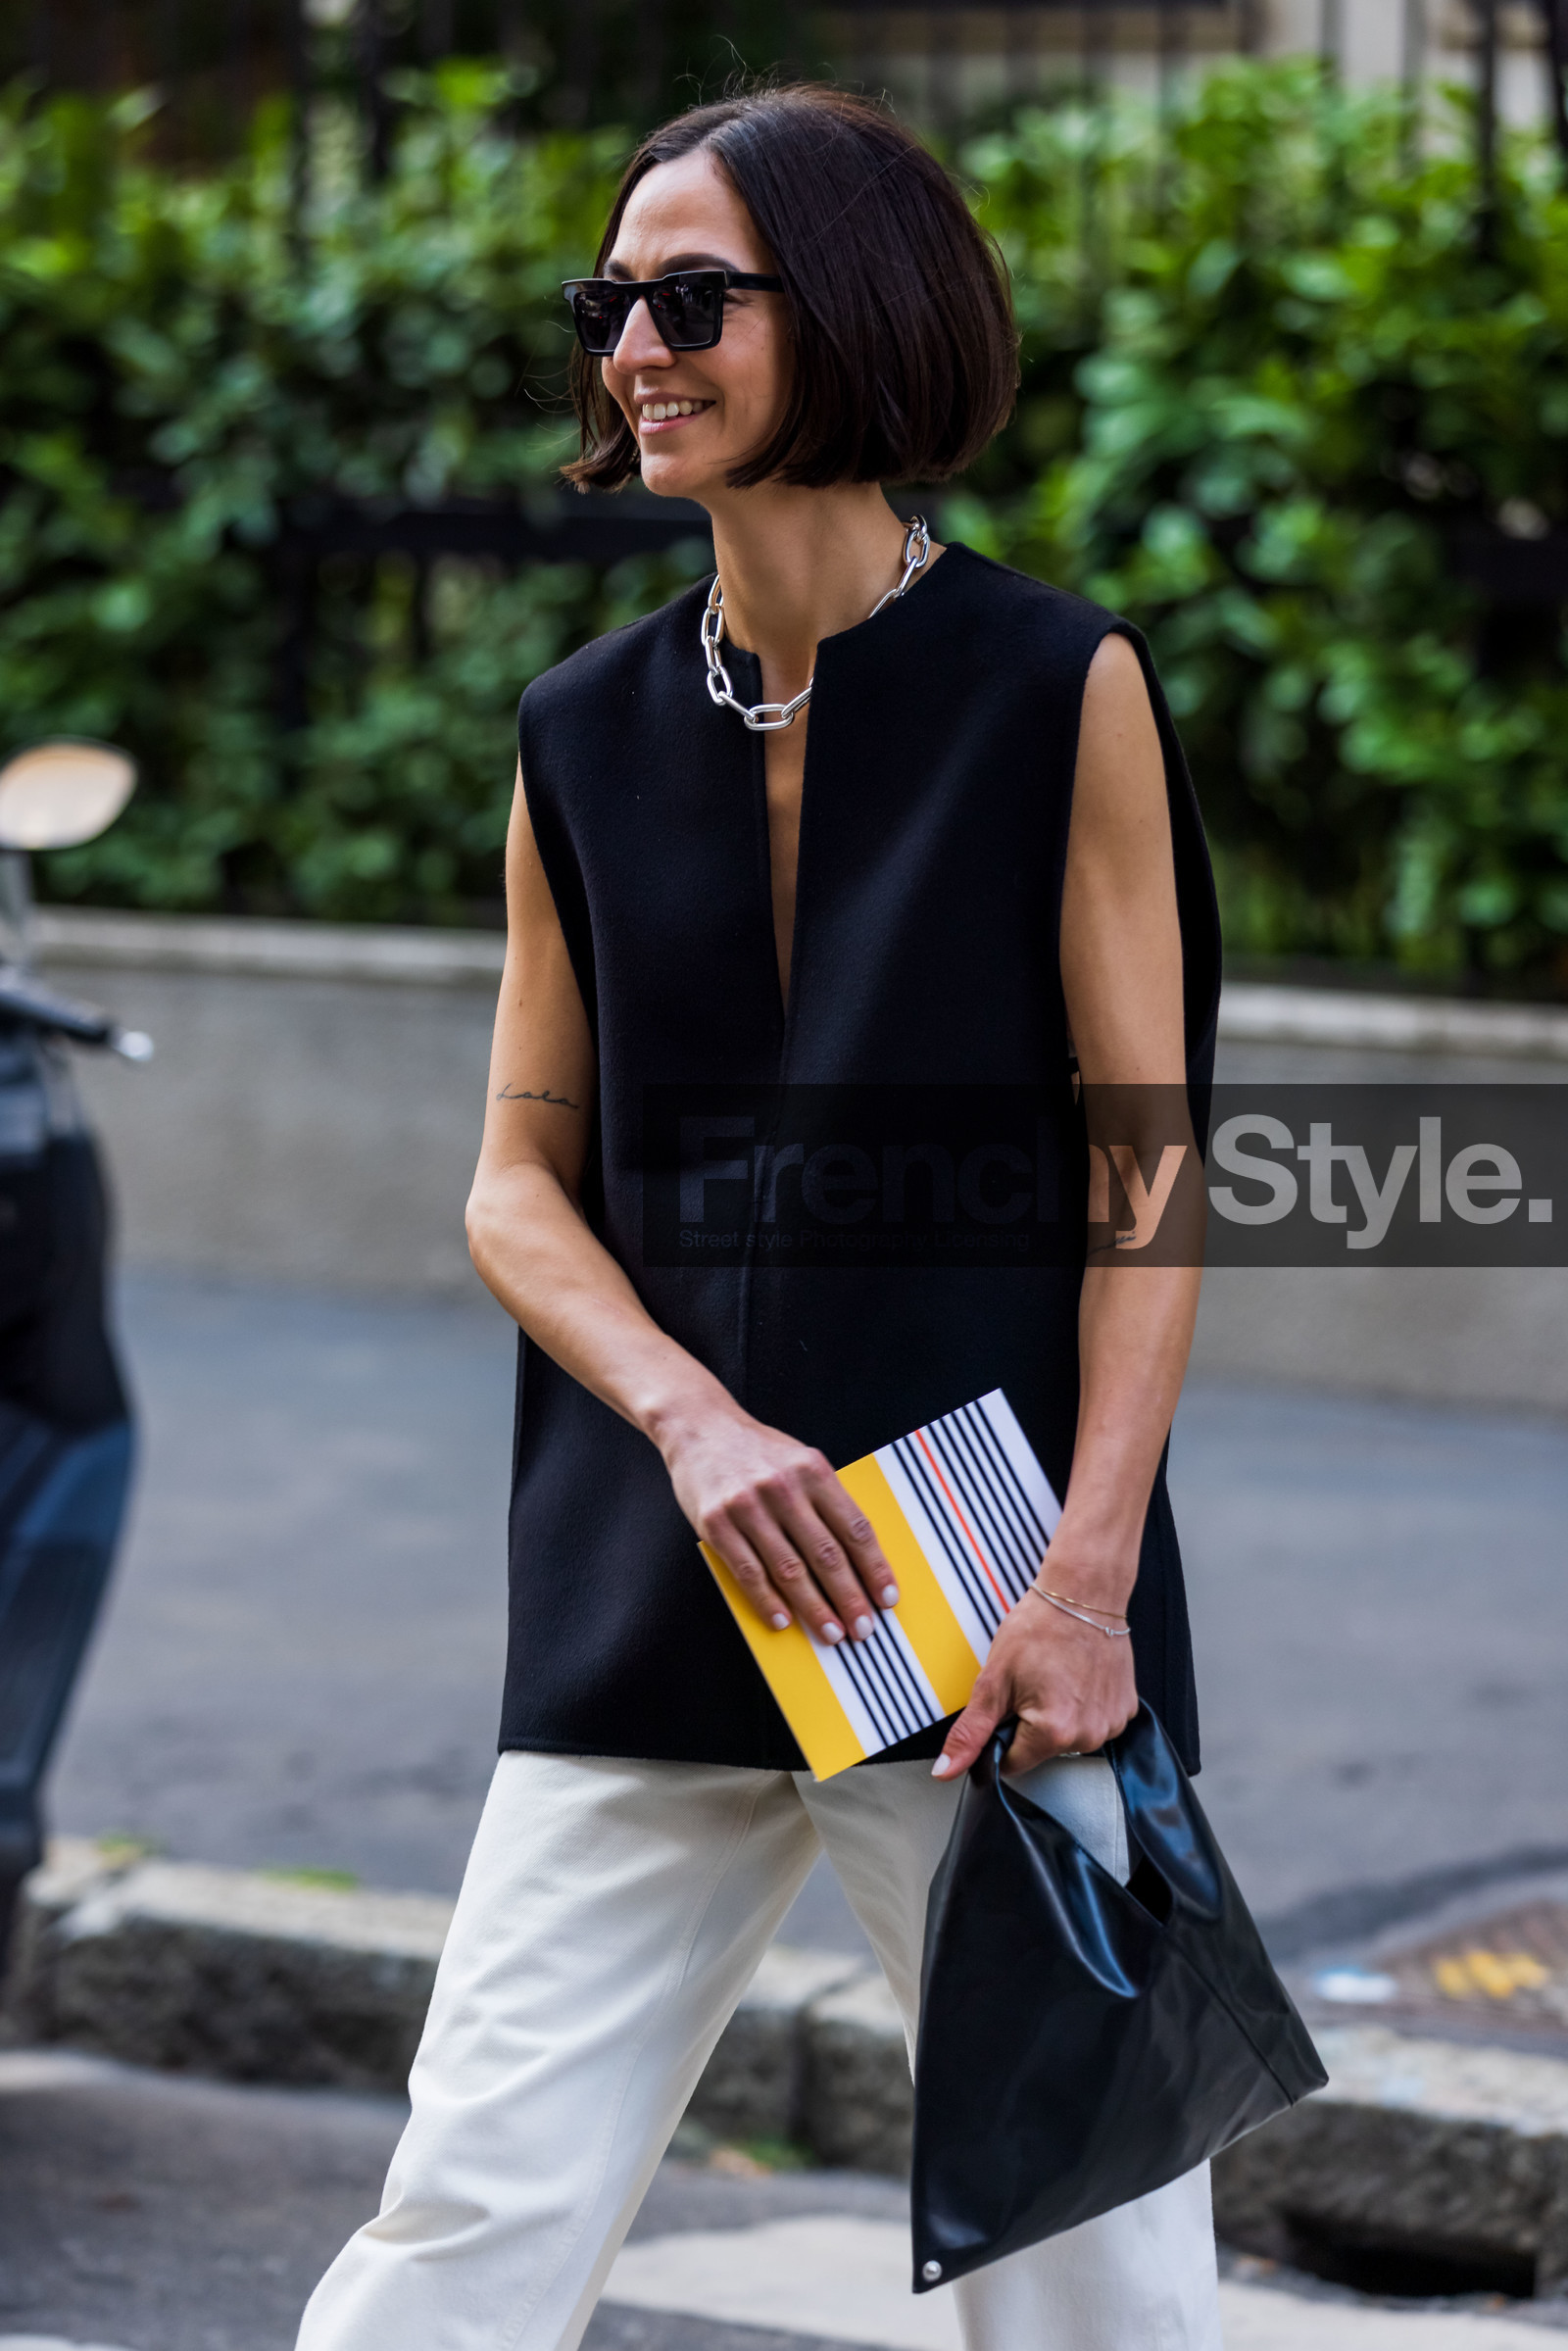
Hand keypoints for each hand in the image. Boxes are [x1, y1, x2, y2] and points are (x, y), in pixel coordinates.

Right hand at [662, 1403, 898, 1645]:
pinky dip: (768, 1601)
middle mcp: (783, 1487)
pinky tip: (783, 1620)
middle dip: (849, 1598)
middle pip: (826, 1555)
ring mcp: (748, 1506)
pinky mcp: (717, 1523)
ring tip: (830, 1632)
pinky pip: (748, 1572)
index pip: (855, 1528)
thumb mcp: (801, 1460)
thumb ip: (826, 1501)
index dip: (875, 1569)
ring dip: (814, 1608)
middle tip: (863, 1629)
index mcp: (814, 1470)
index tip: (887, 1598)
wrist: (699, 1426)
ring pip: (789, 1570)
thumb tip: (856, 1557)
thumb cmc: (757, 1450)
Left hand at [932, 1580, 1136, 1778]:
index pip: (1012, 1764)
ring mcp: (1112, 1724)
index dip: (1002, 1736)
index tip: (1008, 1706)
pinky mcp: (1126, 1710)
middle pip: (1042, 1751)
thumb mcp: (993, 1681)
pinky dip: (1083, 1707)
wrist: (1082, 1594)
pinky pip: (1093, 1723)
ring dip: (1058, 1717)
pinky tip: (1077, 1678)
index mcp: (1053, 1733)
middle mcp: (1088, 1736)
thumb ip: (970, 1732)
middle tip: (1032, 1684)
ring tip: (1056, 1677)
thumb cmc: (1039, 1628)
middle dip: (1030, 1725)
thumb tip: (947, 1770)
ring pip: (1068, 1739)